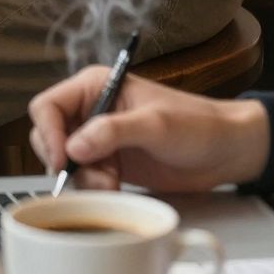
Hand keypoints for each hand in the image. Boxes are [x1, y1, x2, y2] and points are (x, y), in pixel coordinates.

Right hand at [28, 67, 269, 193]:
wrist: (224, 151)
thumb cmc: (196, 125)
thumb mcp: (156, 125)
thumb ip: (114, 132)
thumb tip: (74, 147)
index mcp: (97, 85)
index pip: (48, 106)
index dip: (48, 133)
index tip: (64, 160)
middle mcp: (92, 110)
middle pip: (49, 136)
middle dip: (66, 161)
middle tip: (96, 175)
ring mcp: (99, 138)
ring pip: (66, 163)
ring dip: (84, 179)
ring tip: (114, 182)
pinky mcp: (108, 162)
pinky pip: (84, 179)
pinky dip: (94, 188)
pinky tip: (117, 188)